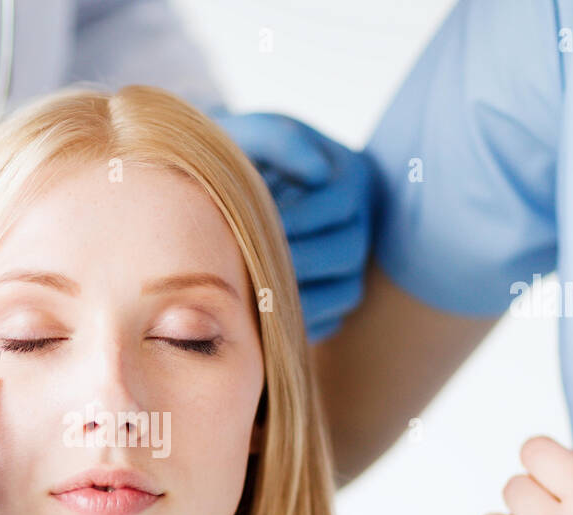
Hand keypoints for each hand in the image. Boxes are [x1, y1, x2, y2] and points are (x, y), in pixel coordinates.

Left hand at [211, 110, 372, 342]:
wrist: (213, 188)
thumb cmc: (236, 155)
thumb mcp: (251, 132)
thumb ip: (278, 139)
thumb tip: (318, 175)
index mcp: (349, 177)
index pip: (340, 203)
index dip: (299, 217)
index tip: (252, 224)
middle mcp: (358, 222)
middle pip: (349, 251)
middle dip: (298, 261)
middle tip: (250, 267)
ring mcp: (350, 265)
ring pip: (346, 293)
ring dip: (301, 300)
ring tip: (253, 295)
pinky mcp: (330, 298)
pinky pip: (328, 322)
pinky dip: (297, 325)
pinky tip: (258, 319)